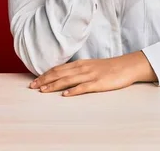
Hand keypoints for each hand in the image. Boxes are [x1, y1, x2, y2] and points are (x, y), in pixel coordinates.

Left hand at [29, 51, 156, 96]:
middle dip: (45, 80)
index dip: (45, 75)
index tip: (34, 81)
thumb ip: (78, 70)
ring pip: (68, 80)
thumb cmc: (109, 67)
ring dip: (54, 85)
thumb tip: (64, 76)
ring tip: (43, 90)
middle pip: (60, 74)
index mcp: (80, 64)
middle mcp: (83, 68)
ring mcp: (90, 75)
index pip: (58, 69)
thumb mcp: (91, 66)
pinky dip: (74, 91)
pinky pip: (84, 87)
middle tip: (32, 87)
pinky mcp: (99, 83)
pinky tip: (65, 95)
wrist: (127, 66)